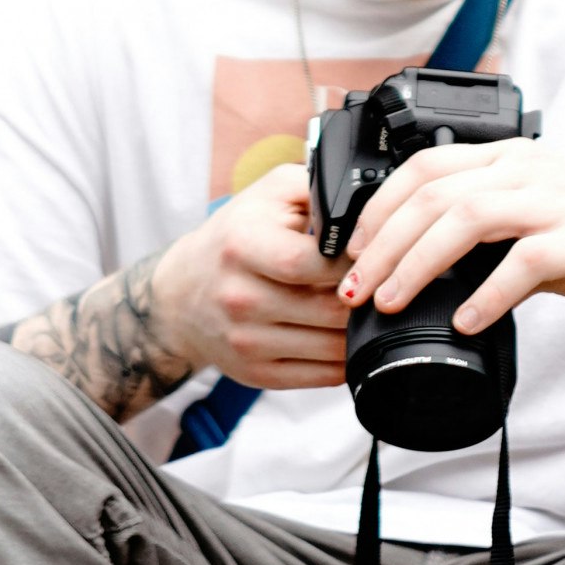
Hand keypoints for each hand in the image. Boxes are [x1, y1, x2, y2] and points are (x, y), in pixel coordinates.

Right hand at [151, 164, 351, 387]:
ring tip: (369, 311)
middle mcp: (239, 298)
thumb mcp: (267, 195)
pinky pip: (321, 376)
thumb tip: (367, 204)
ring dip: (360, 331)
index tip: (370, 257)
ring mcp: (247, 341)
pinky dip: (346, 360)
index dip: (351, 262)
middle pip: (328, 310)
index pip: (309, 263)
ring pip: (331, 347)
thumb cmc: (235, 238)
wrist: (182, 295)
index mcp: (242, 246)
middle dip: (364, 299)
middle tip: (382, 287)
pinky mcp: (256, 373)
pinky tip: (349, 339)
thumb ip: (317, 188)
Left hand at [339, 140, 564, 333]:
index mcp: (508, 159)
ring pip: (466, 218)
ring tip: (392, 301)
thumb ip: (483, 240)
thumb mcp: (534, 224)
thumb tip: (424, 275)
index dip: (379, 208)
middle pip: (433, 194)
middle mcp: (527, 170)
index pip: (424, 168)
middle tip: (356, 287)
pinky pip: (522, 263)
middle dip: (384, 243)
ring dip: (418, 263)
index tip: (352, 252)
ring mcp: (556, 201)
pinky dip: (486, 294)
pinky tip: (465, 321)